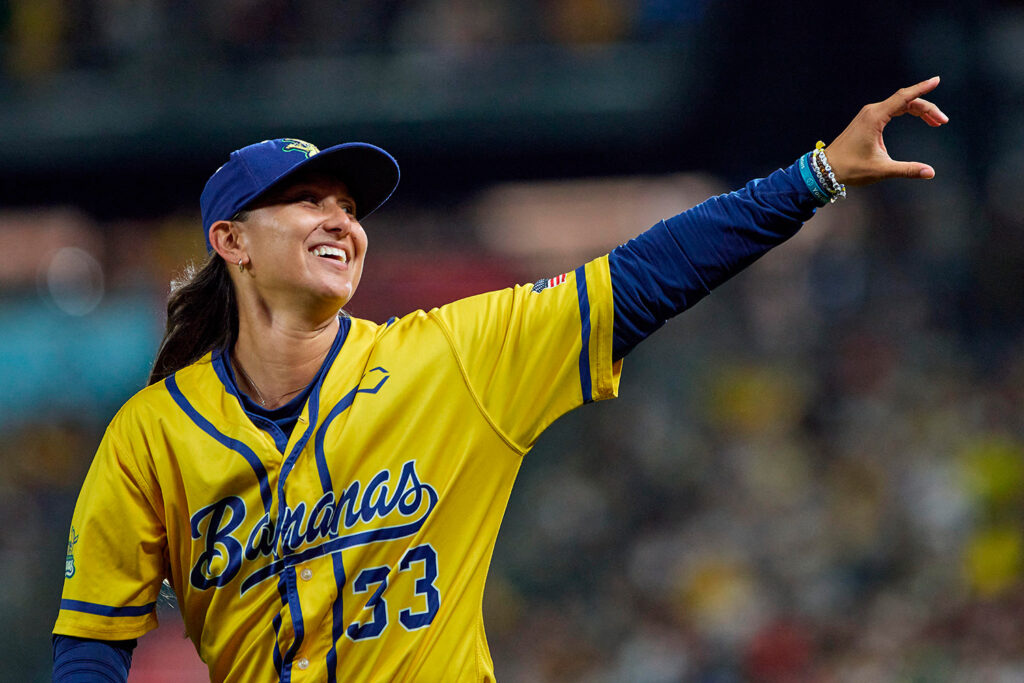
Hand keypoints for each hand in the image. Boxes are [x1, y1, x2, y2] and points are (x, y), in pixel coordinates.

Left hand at [824, 77, 947, 186]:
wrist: (826, 168)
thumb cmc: (851, 168)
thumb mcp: (881, 170)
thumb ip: (907, 170)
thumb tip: (930, 173)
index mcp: (875, 117)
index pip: (904, 97)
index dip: (922, 88)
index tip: (937, 80)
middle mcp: (872, 111)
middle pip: (906, 100)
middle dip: (926, 109)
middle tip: (942, 121)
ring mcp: (868, 114)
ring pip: (900, 104)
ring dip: (918, 110)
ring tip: (935, 123)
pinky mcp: (867, 119)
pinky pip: (892, 109)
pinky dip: (907, 111)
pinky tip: (917, 117)